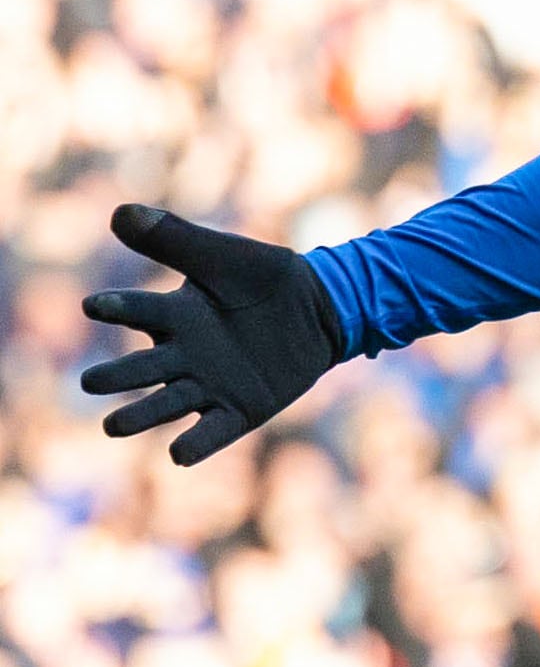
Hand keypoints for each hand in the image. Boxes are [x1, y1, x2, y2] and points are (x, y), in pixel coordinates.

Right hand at [78, 205, 344, 465]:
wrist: (321, 308)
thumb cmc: (266, 278)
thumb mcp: (226, 256)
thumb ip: (177, 239)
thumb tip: (120, 212)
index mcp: (174, 314)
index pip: (138, 310)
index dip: (118, 307)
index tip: (94, 305)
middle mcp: (183, 354)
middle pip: (141, 369)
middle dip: (116, 377)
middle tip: (91, 382)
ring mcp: (209, 385)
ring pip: (165, 405)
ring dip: (139, 416)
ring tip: (112, 426)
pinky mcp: (239, 410)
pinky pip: (212, 432)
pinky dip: (196, 443)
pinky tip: (178, 454)